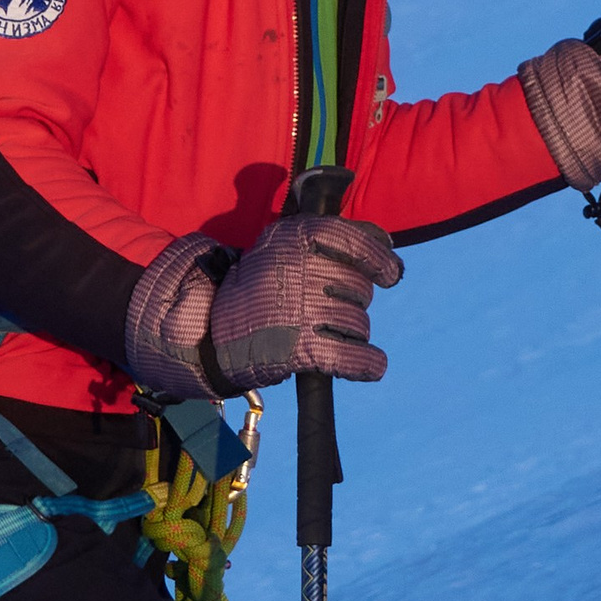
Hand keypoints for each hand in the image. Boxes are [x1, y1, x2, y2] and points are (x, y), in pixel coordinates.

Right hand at [125, 213, 403, 398]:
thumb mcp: (285, 244)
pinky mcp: (300, 349)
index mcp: (297, 236)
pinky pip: (352, 357)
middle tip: (324, 304)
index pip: (355, 242)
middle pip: (360, 288)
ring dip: (350, 331)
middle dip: (352, 300)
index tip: (390, 274)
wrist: (210, 327)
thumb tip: (388, 243)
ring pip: (358, 322)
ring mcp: (301, 310)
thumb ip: (337, 236)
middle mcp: (301, 270)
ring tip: (321, 329)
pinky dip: (368, 364)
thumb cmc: (258, 284)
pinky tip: (371, 364)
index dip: (379, 260)